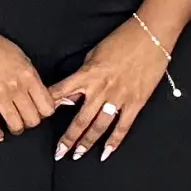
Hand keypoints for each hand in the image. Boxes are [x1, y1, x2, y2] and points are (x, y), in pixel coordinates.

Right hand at [0, 27, 55, 141]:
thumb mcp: (21, 58)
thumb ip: (32, 78)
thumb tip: (41, 94)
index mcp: (28, 75)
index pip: (47, 107)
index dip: (45, 112)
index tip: (40, 111)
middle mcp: (15, 88)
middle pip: (33, 120)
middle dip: (31, 121)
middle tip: (26, 118)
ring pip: (16, 126)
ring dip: (16, 128)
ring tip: (13, 125)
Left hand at [47, 19, 173, 161]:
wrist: (150, 36)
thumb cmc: (121, 40)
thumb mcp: (94, 54)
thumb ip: (82, 74)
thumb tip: (73, 91)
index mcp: (88, 74)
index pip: (62, 93)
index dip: (49, 106)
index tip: (40, 118)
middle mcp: (101, 89)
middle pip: (80, 119)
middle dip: (68, 137)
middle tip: (58, 152)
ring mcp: (119, 97)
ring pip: (99, 126)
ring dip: (87, 142)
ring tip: (78, 154)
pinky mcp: (136, 102)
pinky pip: (123, 126)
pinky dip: (114, 141)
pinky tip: (106, 152)